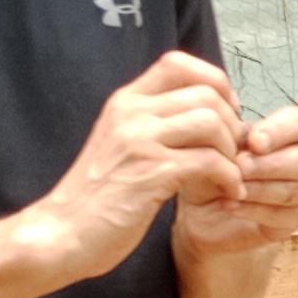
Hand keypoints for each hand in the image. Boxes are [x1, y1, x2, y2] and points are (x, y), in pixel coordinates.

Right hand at [23, 53, 246, 282]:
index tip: (226, 113)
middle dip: (232, 123)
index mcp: (124, 102)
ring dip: (232, 152)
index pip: (177, 62)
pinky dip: (230, 178)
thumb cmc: (99, 197)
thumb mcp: (121, 144)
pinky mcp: (150, 174)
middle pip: (205, 93)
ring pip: (211, 123)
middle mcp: (131, 113)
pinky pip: (209, 161)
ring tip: (231, 176)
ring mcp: (139, 141)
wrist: (61, 234)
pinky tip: (228, 194)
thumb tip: (205, 109)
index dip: (214, 82)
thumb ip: (153, 123)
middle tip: (235, 153)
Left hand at [172, 104, 297, 262]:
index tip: (253, 142)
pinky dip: (255, 210)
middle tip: (239, 167)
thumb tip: (238, 121)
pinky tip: (231, 205)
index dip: (279, 132)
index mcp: (297, 129)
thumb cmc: (220, 163)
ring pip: (295, 190)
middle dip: (270, 165)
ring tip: (230, 189)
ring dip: (259, 189)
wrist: (210, 204)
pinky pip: (285, 215)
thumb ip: (231, 129)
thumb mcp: (219, 142)